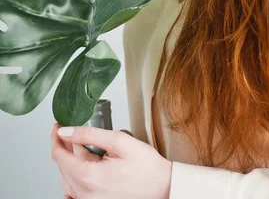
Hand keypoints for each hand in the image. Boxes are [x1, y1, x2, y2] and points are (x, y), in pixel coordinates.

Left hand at [51, 122, 172, 198]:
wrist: (162, 187)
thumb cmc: (146, 166)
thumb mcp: (118, 141)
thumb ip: (89, 134)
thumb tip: (66, 131)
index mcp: (89, 178)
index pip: (60, 156)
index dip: (55, 138)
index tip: (56, 127)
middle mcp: (85, 194)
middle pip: (63, 167)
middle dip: (67, 147)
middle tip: (75, 132)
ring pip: (69, 178)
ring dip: (73, 162)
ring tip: (89, 149)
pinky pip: (76, 191)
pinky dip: (77, 178)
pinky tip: (87, 167)